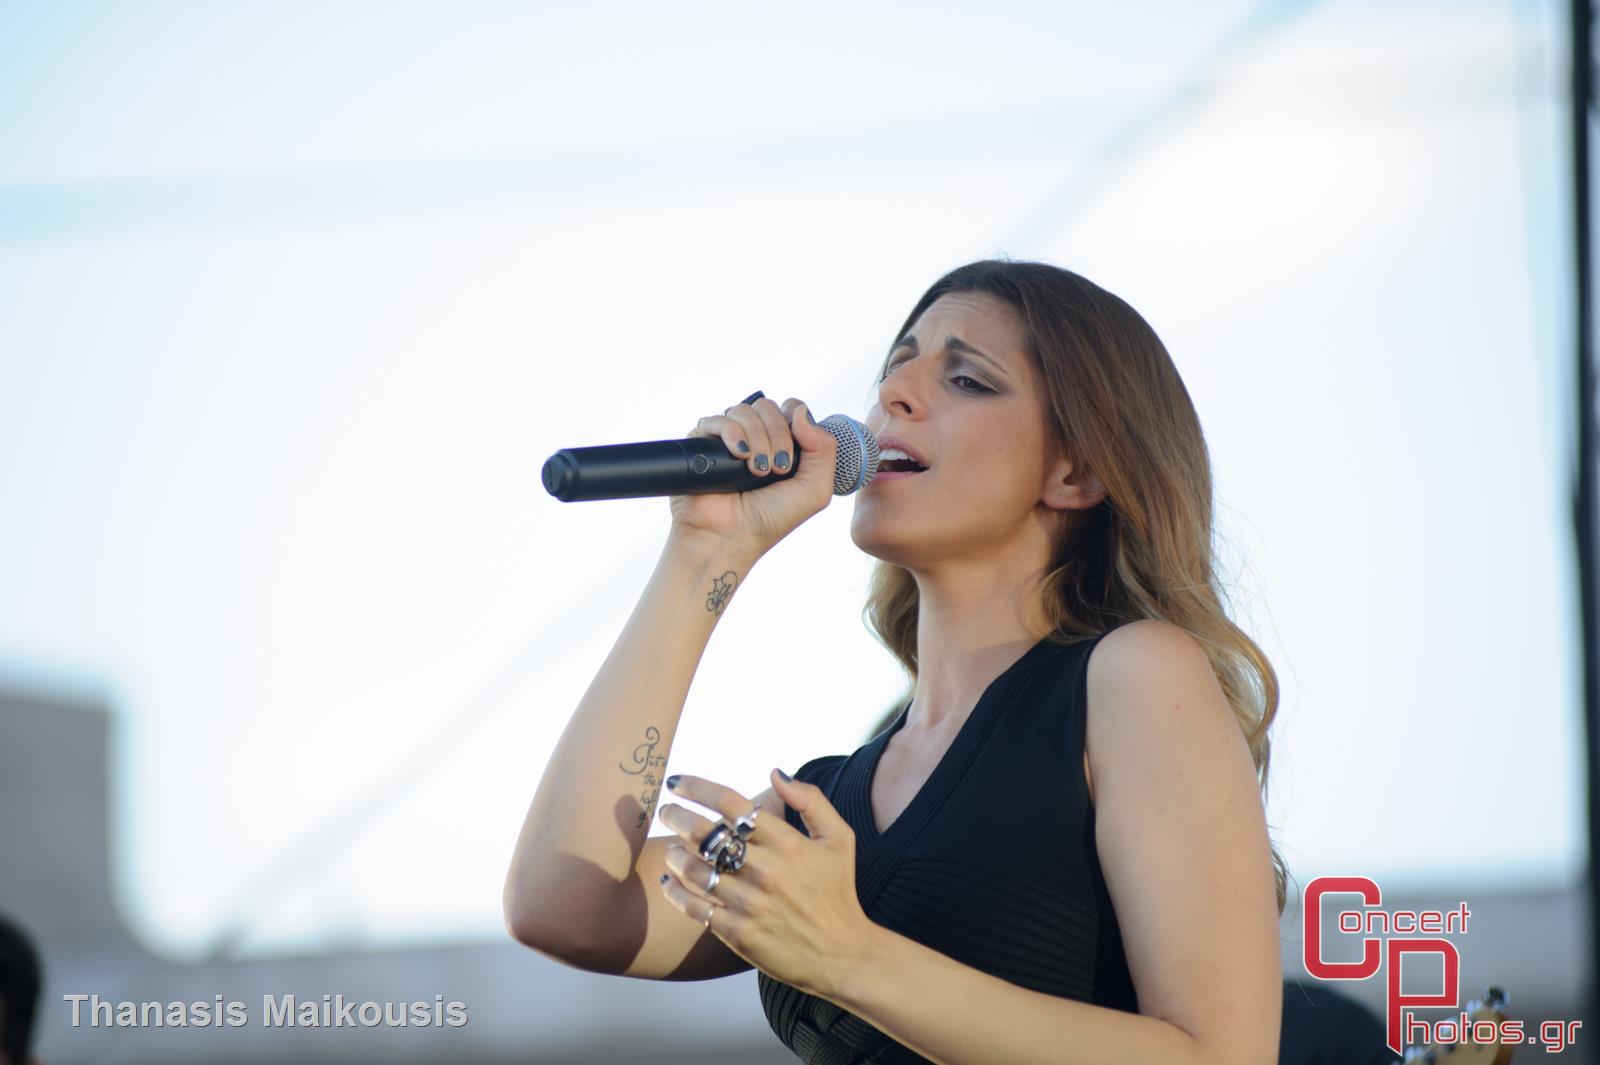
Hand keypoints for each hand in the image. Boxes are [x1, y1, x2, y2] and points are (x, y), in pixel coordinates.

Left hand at [655, 769, 877, 1000]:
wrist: (842, 955)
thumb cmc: (838, 892)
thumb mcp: (839, 839)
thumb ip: (811, 800)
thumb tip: (775, 772)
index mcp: (787, 843)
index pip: (732, 804)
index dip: (698, 787)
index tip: (677, 782)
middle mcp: (765, 870)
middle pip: (705, 833)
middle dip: (677, 816)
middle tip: (666, 812)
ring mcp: (749, 903)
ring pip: (695, 869)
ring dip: (675, 855)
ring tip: (673, 850)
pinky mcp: (737, 933)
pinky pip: (694, 907)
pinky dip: (675, 892)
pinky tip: (669, 882)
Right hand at [668, 395, 838, 559]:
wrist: (731, 538)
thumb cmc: (771, 518)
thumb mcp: (815, 489)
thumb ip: (824, 448)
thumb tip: (800, 410)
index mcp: (782, 443)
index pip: (790, 409)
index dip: (794, 423)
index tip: (793, 455)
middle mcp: (755, 437)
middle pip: (768, 406)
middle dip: (777, 435)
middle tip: (776, 469)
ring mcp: (729, 438)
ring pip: (745, 410)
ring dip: (756, 438)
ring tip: (755, 470)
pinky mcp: (703, 442)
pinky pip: (718, 420)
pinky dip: (732, 433)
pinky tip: (739, 455)